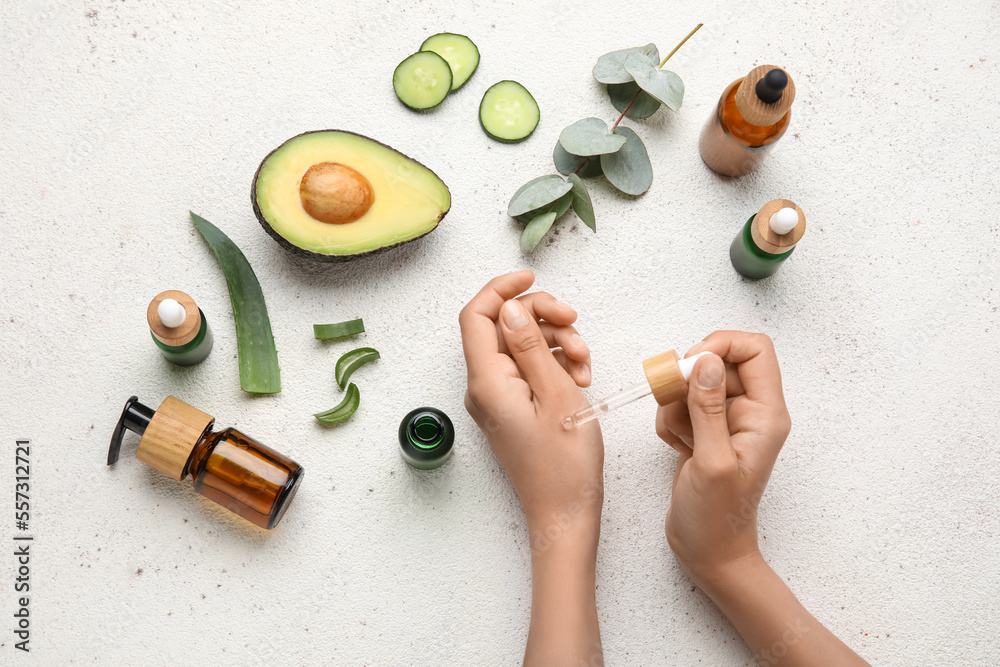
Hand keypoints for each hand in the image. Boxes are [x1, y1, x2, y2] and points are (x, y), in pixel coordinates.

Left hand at [459, 270, 602, 529]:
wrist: (565, 514)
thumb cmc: (564, 464)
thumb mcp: (556, 392)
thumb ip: (530, 345)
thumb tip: (510, 308)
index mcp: (487, 381)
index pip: (477, 315)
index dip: (502, 289)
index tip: (533, 278)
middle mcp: (483, 387)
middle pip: (503, 326)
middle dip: (542, 316)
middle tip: (575, 323)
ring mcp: (497, 399)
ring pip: (521, 346)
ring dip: (557, 342)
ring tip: (586, 364)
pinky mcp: (511, 408)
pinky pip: (528, 370)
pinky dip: (556, 365)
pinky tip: (580, 378)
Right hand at [657, 331, 868, 665]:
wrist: (708, 550)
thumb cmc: (716, 517)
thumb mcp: (712, 461)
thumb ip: (708, 409)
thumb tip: (707, 361)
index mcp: (766, 414)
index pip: (755, 349)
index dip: (722, 345)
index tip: (691, 364)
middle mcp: (750, 411)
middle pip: (718, 361)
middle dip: (688, 379)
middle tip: (673, 403)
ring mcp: (727, 419)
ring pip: (694, 381)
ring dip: (675, 402)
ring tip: (680, 437)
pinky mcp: (705, 429)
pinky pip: (681, 402)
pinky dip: (671, 418)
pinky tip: (677, 446)